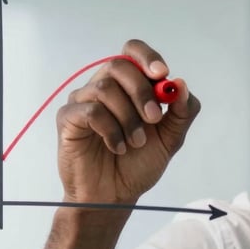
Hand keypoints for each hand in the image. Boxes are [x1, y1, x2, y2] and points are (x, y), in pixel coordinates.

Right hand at [55, 39, 200, 204]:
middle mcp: (104, 87)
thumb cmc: (138, 165)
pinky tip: (117, 147)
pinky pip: (90, 111)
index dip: (147, 57)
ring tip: (135, 142)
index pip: (132, 52)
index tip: (162, 74)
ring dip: (128, 118)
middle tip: (154, 119)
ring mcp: (83, 101)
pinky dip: (111, 130)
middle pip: (119, 66)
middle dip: (142, 92)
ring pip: (105, 88)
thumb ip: (181, 113)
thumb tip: (181, 85)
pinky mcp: (68, 118)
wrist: (115, 196)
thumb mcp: (170, 140)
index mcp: (128, 86)